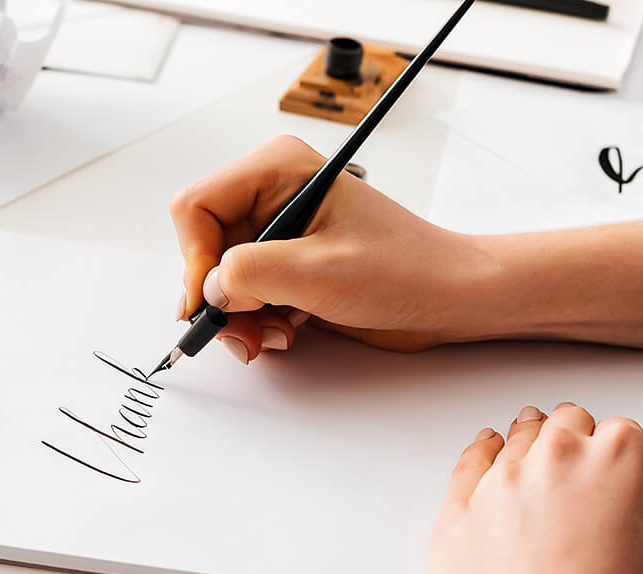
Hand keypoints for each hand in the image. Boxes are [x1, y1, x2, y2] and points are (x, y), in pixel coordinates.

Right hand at [168, 135, 492, 363]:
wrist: (447, 298)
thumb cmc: (406, 270)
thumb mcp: (321, 273)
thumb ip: (253, 274)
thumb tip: (209, 290)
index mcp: (277, 169)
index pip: (196, 207)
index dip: (195, 260)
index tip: (213, 301)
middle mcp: (271, 194)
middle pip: (203, 247)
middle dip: (219, 297)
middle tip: (245, 333)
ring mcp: (277, 231)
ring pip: (219, 277)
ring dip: (239, 317)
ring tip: (273, 336)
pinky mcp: (285, 264)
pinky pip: (242, 294)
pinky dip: (255, 321)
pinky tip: (286, 330)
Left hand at [429, 403, 642, 573]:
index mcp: (619, 457)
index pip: (624, 434)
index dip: (624, 457)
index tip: (623, 475)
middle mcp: (557, 455)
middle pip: (567, 425)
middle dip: (574, 437)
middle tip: (578, 458)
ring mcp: (503, 476)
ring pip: (518, 438)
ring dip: (528, 440)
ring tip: (531, 444)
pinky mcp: (461, 502)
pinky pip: (470, 461)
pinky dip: (479, 454)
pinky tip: (485, 452)